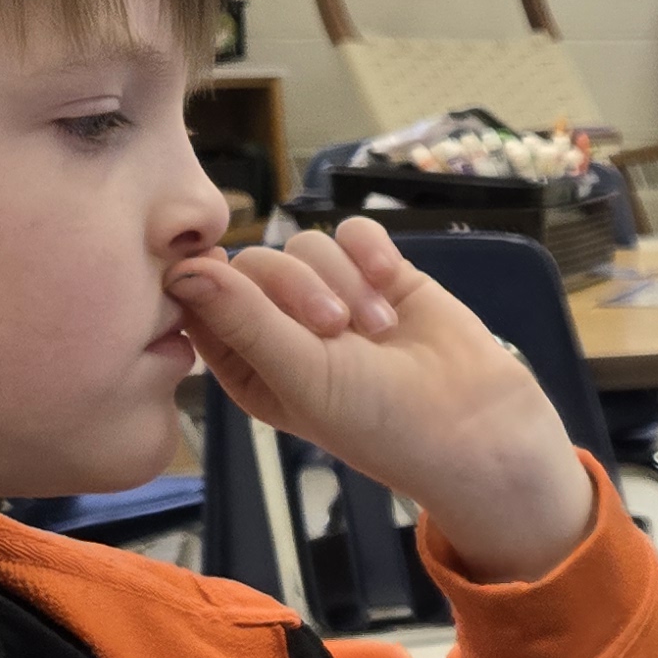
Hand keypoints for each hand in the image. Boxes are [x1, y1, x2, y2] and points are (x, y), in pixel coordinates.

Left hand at [170, 217, 596, 582]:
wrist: (476, 425)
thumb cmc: (379, 421)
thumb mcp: (302, 377)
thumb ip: (244, 319)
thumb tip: (181, 268)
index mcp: (247, 363)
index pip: (202, 301)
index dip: (215, 288)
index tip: (240, 293)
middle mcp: (282, 326)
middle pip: (257, 263)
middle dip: (298, 288)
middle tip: (336, 328)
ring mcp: (332, 295)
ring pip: (306, 245)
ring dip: (345, 282)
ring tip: (380, 329)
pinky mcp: (377, 273)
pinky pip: (352, 231)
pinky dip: (371, 251)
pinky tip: (391, 282)